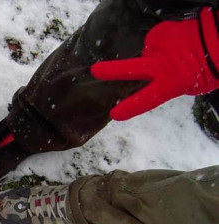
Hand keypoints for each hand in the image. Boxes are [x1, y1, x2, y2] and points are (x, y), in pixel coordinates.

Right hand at [91, 7, 218, 120]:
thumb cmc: (210, 68)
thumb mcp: (189, 85)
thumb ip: (167, 84)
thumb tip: (152, 80)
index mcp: (170, 83)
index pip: (145, 99)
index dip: (129, 108)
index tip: (115, 114)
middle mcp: (161, 65)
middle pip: (130, 69)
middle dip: (111, 71)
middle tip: (94, 71)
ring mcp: (160, 46)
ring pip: (145, 53)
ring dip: (152, 55)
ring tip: (170, 54)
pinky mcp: (162, 31)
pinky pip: (154, 39)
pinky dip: (160, 42)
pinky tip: (173, 42)